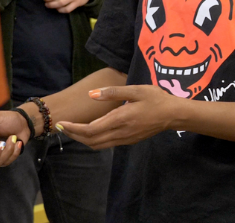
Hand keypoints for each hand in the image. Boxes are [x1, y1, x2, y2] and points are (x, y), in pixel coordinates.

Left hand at [55, 85, 177, 149]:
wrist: (173, 115)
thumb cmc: (156, 99)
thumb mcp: (136, 90)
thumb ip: (113, 92)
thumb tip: (92, 94)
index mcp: (120, 120)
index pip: (90, 130)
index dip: (73, 128)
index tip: (61, 123)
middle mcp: (120, 133)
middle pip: (90, 141)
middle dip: (73, 135)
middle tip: (61, 126)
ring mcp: (125, 139)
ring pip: (97, 145)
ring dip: (82, 139)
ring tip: (72, 129)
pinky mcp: (128, 141)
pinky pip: (106, 144)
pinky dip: (93, 140)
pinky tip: (90, 131)